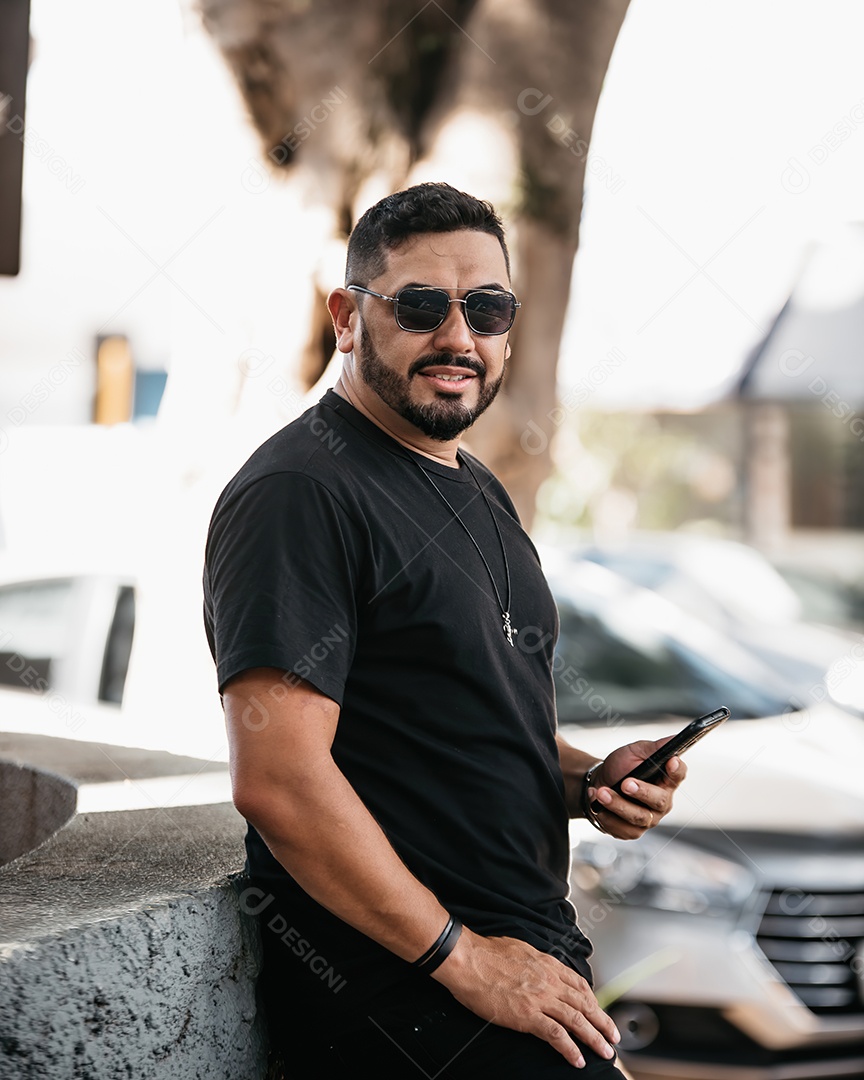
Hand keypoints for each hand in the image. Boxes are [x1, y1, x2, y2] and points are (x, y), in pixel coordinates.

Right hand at [432, 927, 619, 1067]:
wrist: (468, 960)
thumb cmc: (486, 952)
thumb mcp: (520, 949)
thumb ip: (535, 961)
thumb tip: (538, 967)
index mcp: (547, 964)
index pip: (579, 984)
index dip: (593, 1000)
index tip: (599, 1011)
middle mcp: (549, 981)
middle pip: (584, 1003)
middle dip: (602, 1021)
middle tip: (614, 1036)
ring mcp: (540, 998)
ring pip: (577, 1020)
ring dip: (594, 1038)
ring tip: (605, 1052)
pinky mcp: (528, 1015)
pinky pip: (556, 1034)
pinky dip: (570, 1048)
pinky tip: (577, 1059)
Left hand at [588, 738, 686, 839]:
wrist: (599, 783)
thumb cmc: (621, 767)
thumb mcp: (634, 752)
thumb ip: (654, 747)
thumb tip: (674, 738)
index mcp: (666, 780)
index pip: (678, 775)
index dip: (676, 770)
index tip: (670, 761)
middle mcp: (661, 802)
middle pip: (659, 801)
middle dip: (641, 792)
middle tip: (625, 783)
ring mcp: (648, 819)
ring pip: (638, 817)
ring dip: (617, 804)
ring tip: (601, 793)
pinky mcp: (632, 831)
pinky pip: (622, 828)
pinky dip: (606, 815)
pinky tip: (595, 802)